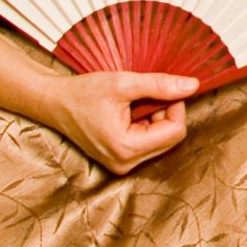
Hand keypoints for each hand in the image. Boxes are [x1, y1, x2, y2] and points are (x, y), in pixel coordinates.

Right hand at [46, 70, 194, 173]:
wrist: (54, 103)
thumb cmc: (83, 93)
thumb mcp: (123, 83)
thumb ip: (160, 85)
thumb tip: (192, 86)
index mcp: (126, 148)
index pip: (175, 131)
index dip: (176, 106)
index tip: (163, 88)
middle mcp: (125, 163)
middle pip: (170, 138)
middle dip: (166, 113)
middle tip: (147, 94)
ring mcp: (122, 164)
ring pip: (161, 140)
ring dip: (156, 118)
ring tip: (135, 103)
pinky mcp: (120, 159)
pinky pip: (148, 142)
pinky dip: (147, 124)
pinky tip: (130, 111)